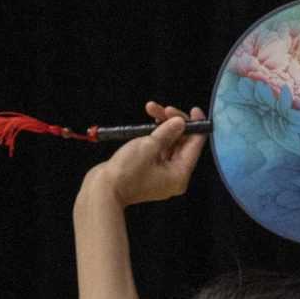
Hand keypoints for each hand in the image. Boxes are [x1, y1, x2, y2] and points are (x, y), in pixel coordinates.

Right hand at [87, 101, 206, 208]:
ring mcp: (161, 174)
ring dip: (161, 126)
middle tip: (163, 108)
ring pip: (169, 144)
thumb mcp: (149, 146)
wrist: (102, 190)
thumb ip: (167, 132)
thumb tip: (180, 122)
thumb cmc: (126, 171)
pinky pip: (158, 150)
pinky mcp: (149, 171)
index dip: (196, 126)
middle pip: (182, 143)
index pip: (195, 145)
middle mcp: (174, 176)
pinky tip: (149, 123)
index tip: (194, 110)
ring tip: (151, 109)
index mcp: (180, 174)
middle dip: (173, 123)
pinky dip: (155, 136)